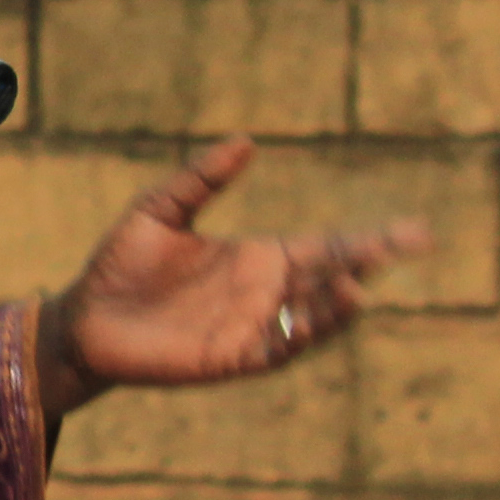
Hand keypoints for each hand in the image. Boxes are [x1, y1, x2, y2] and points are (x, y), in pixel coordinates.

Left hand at [40, 137, 425, 411]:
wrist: (85, 318)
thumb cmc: (122, 264)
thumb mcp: (159, 210)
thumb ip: (201, 178)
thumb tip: (246, 140)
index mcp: (259, 256)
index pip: (327, 245)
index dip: (371, 238)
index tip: (415, 230)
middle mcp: (266, 292)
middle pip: (332, 276)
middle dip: (371, 261)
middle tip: (413, 243)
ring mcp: (253, 326)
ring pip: (312, 316)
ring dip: (337, 304)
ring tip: (358, 284)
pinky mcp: (232, 358)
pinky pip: (276, 350)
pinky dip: (297, 337)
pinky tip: (308, 319)